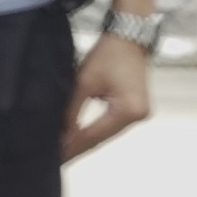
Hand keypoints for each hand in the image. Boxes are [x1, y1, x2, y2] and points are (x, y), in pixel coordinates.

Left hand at [62, 31, 151, 162]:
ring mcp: (140, 114)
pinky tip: (79, 137)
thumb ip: (71, 111)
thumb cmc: (109, 53)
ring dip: (86, 141)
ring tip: (64, 151)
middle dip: (78, 147)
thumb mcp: (84, 82)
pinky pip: (112, 126)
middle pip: (101, 138)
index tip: (56, 158)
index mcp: (128, 109)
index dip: (72, 147)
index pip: (93, 135)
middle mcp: (139, 115)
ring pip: (106, 135)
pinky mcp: (136, 110)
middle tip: (57, 159)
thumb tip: (61, 134)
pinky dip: (96, 131)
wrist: (129, 36)